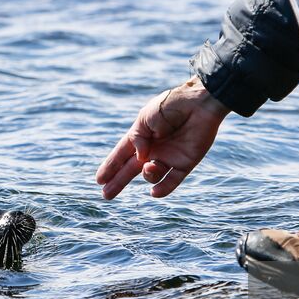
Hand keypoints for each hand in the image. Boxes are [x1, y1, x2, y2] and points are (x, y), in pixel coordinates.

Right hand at [96, 76, 230, 198]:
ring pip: (152, 175)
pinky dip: (163, 188)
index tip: (99, 179)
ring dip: (148, 175)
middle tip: (106, 195)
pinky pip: (172, 180)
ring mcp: (169, 157)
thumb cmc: (170, 106)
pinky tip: (154, 192)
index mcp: (141, 136)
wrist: (198, 103)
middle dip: (118, 181)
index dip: (110, 167)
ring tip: (150, 166)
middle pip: (132, 169)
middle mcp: (153, 149)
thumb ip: (137, 139)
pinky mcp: (185, 163)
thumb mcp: (145, 119)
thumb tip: (139, 160)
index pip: (121, 154)